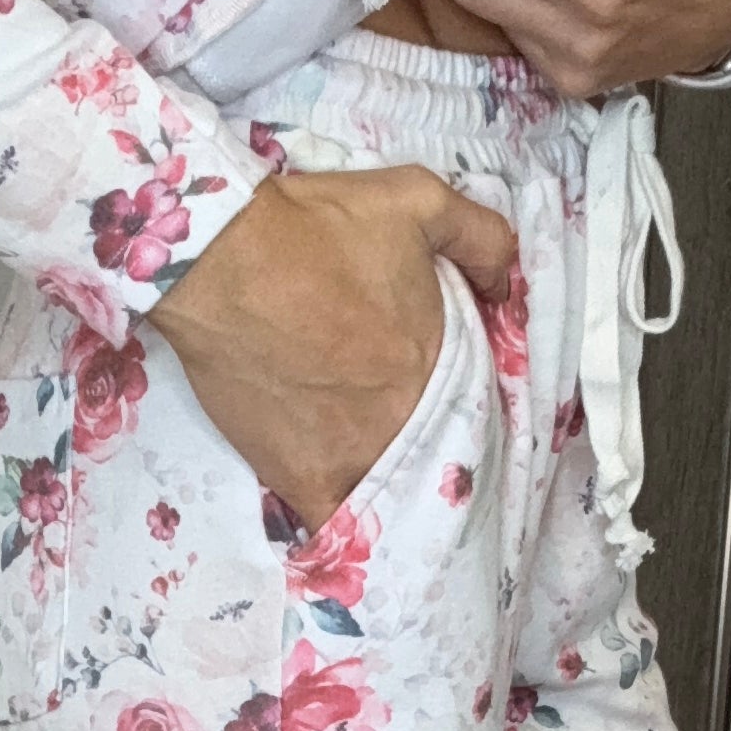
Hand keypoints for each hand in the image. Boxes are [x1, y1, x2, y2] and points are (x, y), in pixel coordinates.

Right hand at [148, 167, 514, 529]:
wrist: (223, 258)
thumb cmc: (316, 228)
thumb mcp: (420, 200)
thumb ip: (482, 238)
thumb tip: (507, 285)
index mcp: (440, 361)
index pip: (474, 404)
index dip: (463, 407)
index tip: (447, 404)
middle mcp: (407, 418)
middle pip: (432, 453)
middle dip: (426, 450)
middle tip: (406, 440)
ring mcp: (356, 455)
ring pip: (390, 491)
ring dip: (389, 490)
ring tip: (381, 485)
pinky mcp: (300, 476)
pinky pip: (332, 523)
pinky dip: (339, 527)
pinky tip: (342, 529)